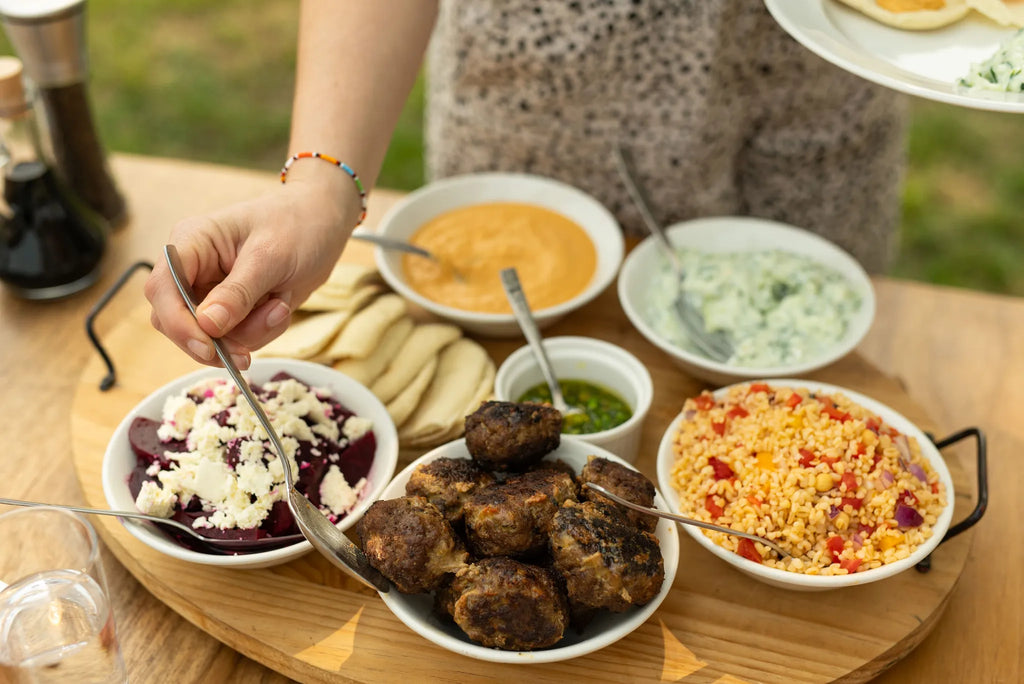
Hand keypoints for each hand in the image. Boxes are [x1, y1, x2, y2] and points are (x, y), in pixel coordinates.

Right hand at [145, 176, 356, 368]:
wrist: (324, 225)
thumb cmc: (296, 226)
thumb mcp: (270, 257)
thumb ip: (238, 292)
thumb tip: (207, 326)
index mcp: (191, 242)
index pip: (162, 289)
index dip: (179, 324)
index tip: (208, 348)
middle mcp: (193, 269)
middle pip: (177, 321)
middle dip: (217, 339)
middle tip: (248, 349)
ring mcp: (211, 291)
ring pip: (210, 336)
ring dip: (249, 334)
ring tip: (280, 306)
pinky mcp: (232, 309)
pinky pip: (235, 338)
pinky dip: (260, 332)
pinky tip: (279, 307)